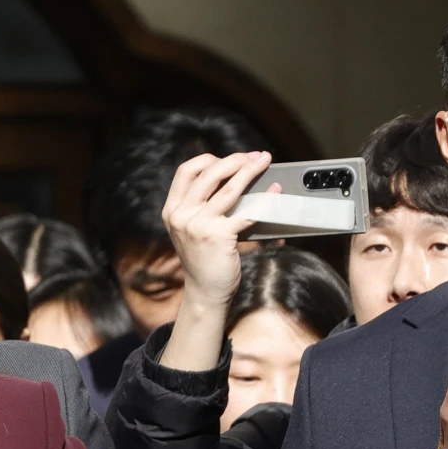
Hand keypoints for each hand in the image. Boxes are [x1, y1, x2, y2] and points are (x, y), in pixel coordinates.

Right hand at [161, 151, 277, 311]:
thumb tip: (235, 177)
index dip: (208, 159)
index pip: (186, 171)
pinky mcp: (218, 237)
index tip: (228, 158)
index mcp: (172, 210)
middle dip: (235, 160)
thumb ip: (201, 206)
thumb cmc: (204, 259)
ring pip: (228, 188)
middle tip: (254, 156)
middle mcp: (181, 215)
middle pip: (209, 174)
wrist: (205, 292)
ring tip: (264, 162)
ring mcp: (198, 226)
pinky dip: (264, 200)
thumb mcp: (191, 229)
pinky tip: (274, 192)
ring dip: (250, 171)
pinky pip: (246, 212)